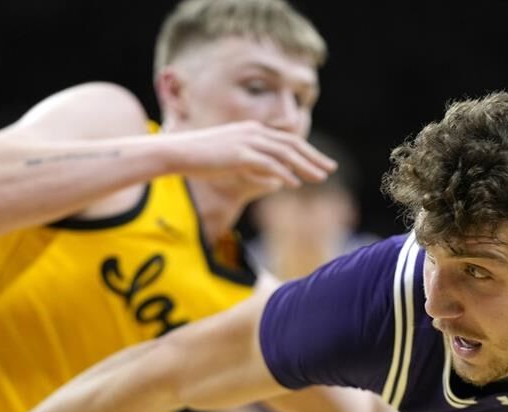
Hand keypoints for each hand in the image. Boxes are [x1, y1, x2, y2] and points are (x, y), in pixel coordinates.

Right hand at [171, 122, 335, 192]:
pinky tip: (295, 184)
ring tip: (320, 178)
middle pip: (292, 144)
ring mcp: (247, 142)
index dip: (307, 152)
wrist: (177, 152)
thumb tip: (273, 180)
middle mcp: (253, 132)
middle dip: (314, 157)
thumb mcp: (231, 161)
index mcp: (252, 130)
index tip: (321, 163)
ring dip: (305, 166)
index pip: (286, 140)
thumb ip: (254, 167)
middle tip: (331, 169)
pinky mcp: (239, 154)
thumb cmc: (200, 159)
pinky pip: (268, 164)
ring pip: (284, 154)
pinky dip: (284, 174)